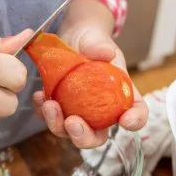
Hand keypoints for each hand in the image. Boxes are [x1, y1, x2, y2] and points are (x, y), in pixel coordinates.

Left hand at [33, 3, 147, 148]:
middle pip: (98, 136)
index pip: (136, 112)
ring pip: (69, 132)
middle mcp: (100, 109)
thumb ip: (100, 46)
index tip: (126, 121)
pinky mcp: (59, 108)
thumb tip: (106, 53)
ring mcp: (78, 111)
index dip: (135, 121)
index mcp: (120, 94)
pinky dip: (43, 112)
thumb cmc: (91, 40)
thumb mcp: (97, 39)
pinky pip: (50, 118)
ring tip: (49, 104)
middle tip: (73, 122)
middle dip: (84, 136)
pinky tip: (39, 96)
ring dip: (57, 125)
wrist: (70, 38)